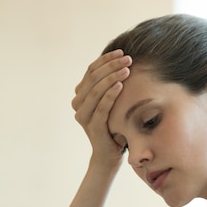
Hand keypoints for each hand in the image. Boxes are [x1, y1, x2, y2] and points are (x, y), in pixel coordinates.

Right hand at [71, 49, 131, 166]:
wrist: (110, 154)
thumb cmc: (113, 125)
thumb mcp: (111, 102)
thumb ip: (110, 86)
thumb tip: (122, 62)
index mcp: (81, 95)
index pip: (91, 70)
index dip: (105, 60)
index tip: (121, 52)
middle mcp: (78, 104)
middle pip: (93, 78)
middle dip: (111, 66)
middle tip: (128, 59)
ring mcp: (83, 116)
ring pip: (95, 91)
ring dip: (112, 77)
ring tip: (127, 70)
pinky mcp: (93, 127)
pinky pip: (101, 108)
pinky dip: (110, 95)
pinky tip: (121, 85)